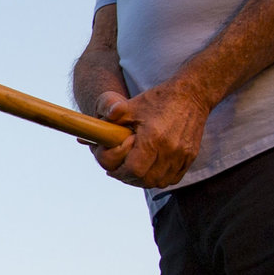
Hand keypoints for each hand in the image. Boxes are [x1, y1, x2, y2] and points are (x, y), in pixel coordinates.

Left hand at [90, 80, 213, 189]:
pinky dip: (160, 177)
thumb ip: (107, 124)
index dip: (120, 172)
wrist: (192, 93)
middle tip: (120, 171)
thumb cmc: (157, 99)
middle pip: (146, 180)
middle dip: (129, 178)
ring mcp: (183, 154)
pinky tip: (151, 169)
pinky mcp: (190, 156)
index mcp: (153, 138)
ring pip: (160, 182)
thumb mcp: (129, 107)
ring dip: (144, 180)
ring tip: (134, 170)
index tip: (112, 168)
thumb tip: (81, 139)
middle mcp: (170, 149)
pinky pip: (174, 178)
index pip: (133, 170)